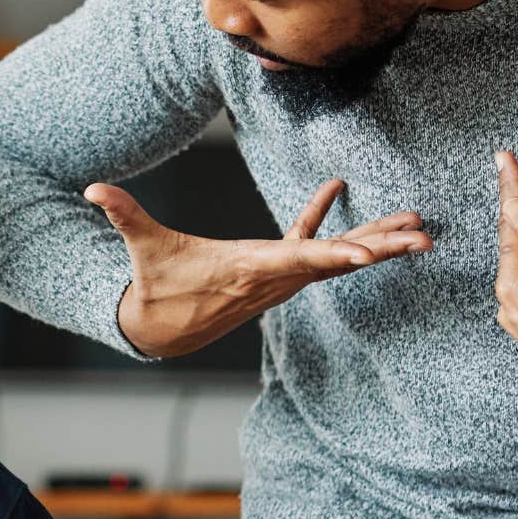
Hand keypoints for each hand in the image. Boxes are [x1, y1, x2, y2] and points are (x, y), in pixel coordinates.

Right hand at [85, 177, 433, 357]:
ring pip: (337, 256)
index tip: (372, 254)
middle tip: (424, 239)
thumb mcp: (142, 249)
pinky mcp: (274, 269)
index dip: (335, 254)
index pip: (299, 260)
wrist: (161, 329)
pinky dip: (327, 221)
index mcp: (249, 268)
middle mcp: (274, 276)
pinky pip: (309, 244)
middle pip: (336, 261)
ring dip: (378, 239)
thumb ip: (123, 215)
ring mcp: (279, 276)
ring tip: (419, 226)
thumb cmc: (155, 285)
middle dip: (381, 249)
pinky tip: (338, 189)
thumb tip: (93, 189)